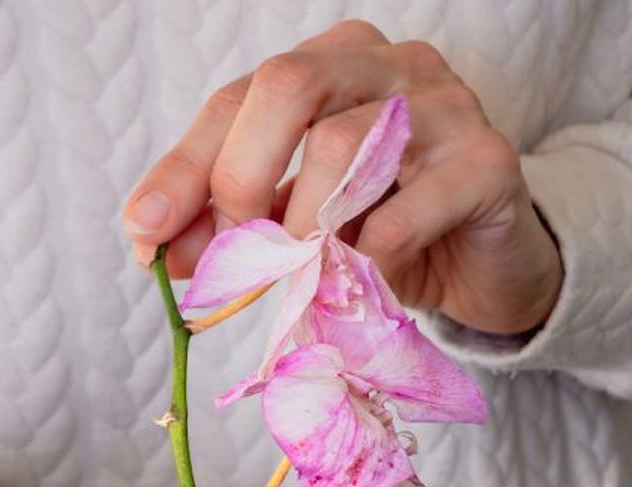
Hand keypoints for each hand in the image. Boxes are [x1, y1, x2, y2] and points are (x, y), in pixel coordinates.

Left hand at [123, 20, 561, 335]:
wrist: (487, 267)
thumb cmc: (385, 235)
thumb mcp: (295, 228)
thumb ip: (232, 227)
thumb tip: (155, 249)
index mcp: (332, 65)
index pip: (238, 97)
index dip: (184, 167)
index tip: (143, 233)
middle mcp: (388, 65)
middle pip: (288, 83)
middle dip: (239, 176)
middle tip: (241, 249)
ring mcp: (445, 104)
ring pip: (343, 142)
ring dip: (304, 226)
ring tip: (309, 270)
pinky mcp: (488, 161)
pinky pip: (408, 207)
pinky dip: (369, 256)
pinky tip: (368, 276)